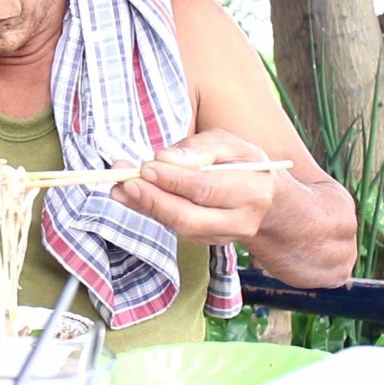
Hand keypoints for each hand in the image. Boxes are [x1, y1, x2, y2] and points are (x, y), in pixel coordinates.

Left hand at [110, 129, 279, 245]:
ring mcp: (222, 236)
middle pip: (189, 216)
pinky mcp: (205, 241)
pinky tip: (130, 196)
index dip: (173, 180)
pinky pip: (174, 227)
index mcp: (251, 190)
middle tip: (125, 181)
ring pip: (178, 226)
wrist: (265, 199)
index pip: (205, 188)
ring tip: (118, 188)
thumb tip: (164, 158)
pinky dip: (150, 211)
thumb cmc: (242, 163)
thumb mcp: (228, 143)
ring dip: (145, 206)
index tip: (146, 167)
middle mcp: (240, 220)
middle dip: (153, 199)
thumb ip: (199, 148)